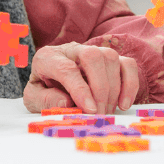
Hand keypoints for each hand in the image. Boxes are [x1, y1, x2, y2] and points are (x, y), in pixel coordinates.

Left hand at [23, 43, 138, 114]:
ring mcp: (92, 51)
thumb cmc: (43, 91)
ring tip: (106, 112)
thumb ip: (45, 100)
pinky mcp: (110, 59)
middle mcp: (71, 49)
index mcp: (48, 57)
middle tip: (98, 114)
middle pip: (92, 55)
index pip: (67, 68)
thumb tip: (66, 102)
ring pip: (110, 57)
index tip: (89, 110)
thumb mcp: (33, 99)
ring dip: (113, 88)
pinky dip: (130, 84)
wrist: (51, 84)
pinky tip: (123, 103)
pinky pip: (127, 64)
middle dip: (99, 88)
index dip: (80, 89)